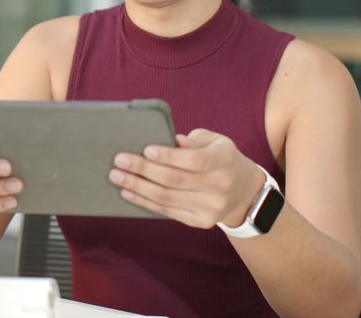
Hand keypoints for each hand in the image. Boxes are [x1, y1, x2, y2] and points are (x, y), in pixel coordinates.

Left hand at [107, 128, 265, 228]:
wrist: (243, 191)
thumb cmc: (220, 158)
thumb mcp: (215, 141)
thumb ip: (194, 139)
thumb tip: (170, 140)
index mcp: (223, 161)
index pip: (193, 160)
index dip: (168, 156)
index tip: (146, 149)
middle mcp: (219, 186)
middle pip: (174, 180)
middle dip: (143, 170)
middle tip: (119, 161)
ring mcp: (210, 208)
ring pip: (166, 198)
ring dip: (137, 187)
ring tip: (117, 176)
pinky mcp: (200, 221)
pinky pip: (167, 211)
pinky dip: (144, 202)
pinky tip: (128, 192)